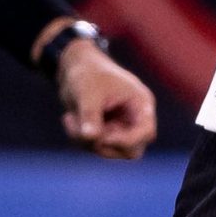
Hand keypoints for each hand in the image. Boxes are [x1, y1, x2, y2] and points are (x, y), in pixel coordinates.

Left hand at [58, 43, 156, 158]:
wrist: (74, 66)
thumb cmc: (87, 73)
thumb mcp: (88, 92)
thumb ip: (90, 115)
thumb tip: (90, 138)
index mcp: (140, 103)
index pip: (146, 132)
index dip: (127, 140)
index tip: (103, 136)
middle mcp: (134, 118)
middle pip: (131, 150)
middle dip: (105, 146)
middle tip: (85, 135)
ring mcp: (120, 126)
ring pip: (110, 150)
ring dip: (87, 141)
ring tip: (70, 120)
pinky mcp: (105, 131)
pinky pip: (95, 147)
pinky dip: (80, 139)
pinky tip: (69, 119)